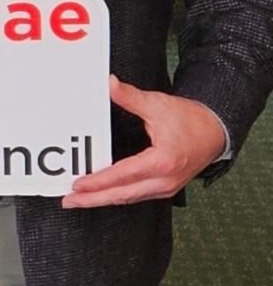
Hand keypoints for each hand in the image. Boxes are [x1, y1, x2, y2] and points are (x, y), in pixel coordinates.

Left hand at [64, 75, 228, 208]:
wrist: (216, 131)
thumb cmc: (190, 120)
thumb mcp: (158, 105)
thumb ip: (130, 97)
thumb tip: (109, 84)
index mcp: (162, 162)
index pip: (123, 175)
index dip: (99, 181)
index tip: (78, 185)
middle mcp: (164, 180)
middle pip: (123, 194)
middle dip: (93, 199)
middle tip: (69, 201)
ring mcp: (165, 187)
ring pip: (129, 198)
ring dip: (103, 200)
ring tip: (79, 201)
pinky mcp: (164, 187)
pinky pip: (136, 196)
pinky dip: (117, 196)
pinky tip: (102, 196)